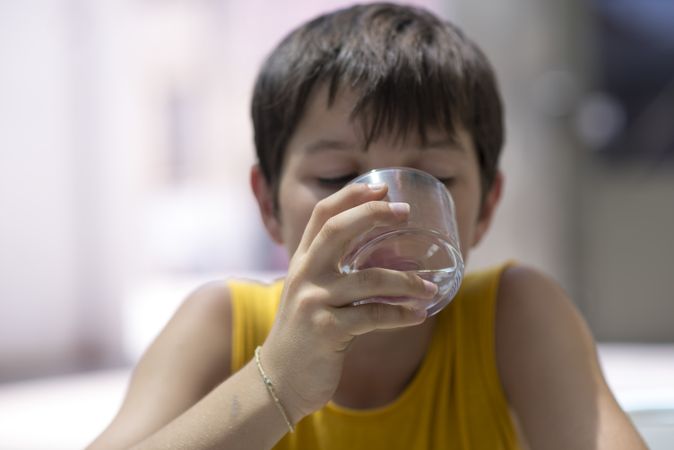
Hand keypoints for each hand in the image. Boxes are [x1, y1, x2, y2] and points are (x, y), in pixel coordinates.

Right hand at [259, 182, 437, 422]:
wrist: (278, 380)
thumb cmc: (304, 334)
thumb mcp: (310, 294)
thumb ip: (332, 272)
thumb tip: (380, 256)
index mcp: (302, 262)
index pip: (322, 215)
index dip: (351, 196)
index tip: (380, 187)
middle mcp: (304, 274)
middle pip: (336, 230)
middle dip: (372, 215)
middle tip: (405, 211)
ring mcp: (313, 301)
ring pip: (367, 279)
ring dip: (405, 281)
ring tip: (430, 288)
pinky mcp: (326, 330)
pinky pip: (372, 316)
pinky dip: (399, 315)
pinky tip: (418, 315)